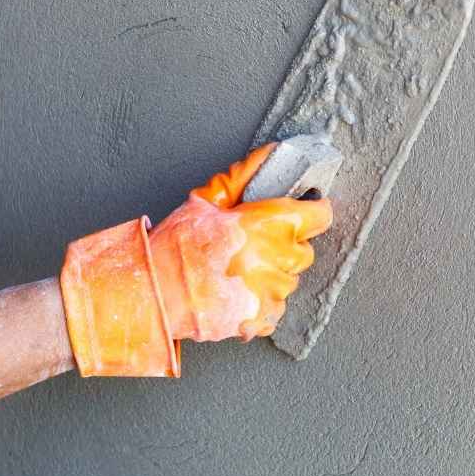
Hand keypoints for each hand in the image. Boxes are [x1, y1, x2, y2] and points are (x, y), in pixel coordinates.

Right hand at [150, 144, 332, 340]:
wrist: (154, 292)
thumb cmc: (175, 246)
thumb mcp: (206, 200)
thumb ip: (243, 177)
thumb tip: (271, 156)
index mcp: (269, 224)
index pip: (320, 215)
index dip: (311, 211)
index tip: (303, 212)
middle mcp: (276, 259)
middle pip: (304, 250)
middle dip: (284, 246)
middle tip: (253, 244)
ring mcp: (270, 293)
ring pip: (289, 281)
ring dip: (272, 275)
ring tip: (238, 270)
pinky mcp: (261, 319)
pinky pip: (275, 308)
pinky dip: (260, 302)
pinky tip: (235, 292)